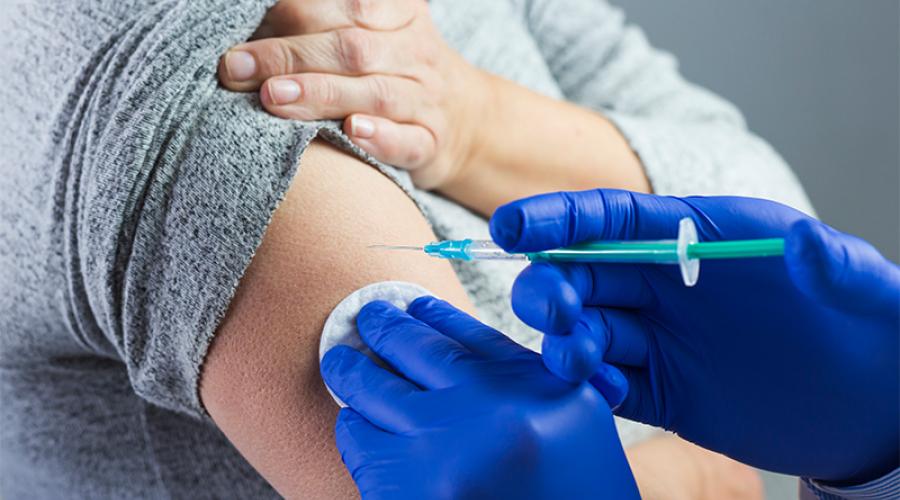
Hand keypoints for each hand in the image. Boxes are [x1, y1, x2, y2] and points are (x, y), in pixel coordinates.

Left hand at [219, 0, 492, 189]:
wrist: (463, 119)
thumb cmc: (393, 69)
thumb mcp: (370, 31)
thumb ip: (322, 23)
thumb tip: (252, 31)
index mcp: (400, 12)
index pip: (347, 7)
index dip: (292, 17)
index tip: (242, 38)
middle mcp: (416, 52)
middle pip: (353, 49)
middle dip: (291, 57)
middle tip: (238, 69)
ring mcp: (426, 99)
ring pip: (376, 94)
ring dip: (322, 94)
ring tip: (274, 98)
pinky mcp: (430, 143)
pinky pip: (409, 141)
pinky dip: (382, 138)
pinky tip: (353, 133)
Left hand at [320, 296, 638, 498]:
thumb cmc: (575, 489)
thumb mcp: (568, 418)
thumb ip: (516, 373)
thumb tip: (443, 328)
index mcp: (530, 386)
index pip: (465, 332)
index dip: (429, 314)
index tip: (409, 305)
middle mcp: (486, 412)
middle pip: (410, 348)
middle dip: (377, 326)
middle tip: (364, 318)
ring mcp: (443, 457)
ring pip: (371, 394)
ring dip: (352, 377)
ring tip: (341, 366)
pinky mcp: (410, 497)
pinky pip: (361, 451)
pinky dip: (356, 433)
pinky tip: (357, 425)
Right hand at [490, 189, 899, 482]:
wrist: (873, 399)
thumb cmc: (861, 318)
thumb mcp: (849, 276)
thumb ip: (821, 258)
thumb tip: (790, 241)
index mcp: (693, 239)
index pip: (610, 221)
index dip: (557, 220)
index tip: (511, 228)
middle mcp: (666, 287)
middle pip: (582, 275)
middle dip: (551, 285)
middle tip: (555, 306)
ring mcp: (661, 342)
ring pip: (586, 332)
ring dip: (565, 339)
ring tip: (576, 353)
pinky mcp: (663, 393)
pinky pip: (609, 386)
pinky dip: (589, 385)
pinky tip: (595, 386)